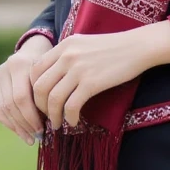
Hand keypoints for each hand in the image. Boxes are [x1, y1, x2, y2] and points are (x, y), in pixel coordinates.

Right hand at [0, 34, 52, 144]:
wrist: (34, 50)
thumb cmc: (48, 65)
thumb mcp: (50, 73)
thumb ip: (48, 91)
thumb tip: (52, 121)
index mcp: (19, 64)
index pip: (21, 97)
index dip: (31, 117)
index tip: (43, 129)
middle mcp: (4, 69)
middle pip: (11, 104)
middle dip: (25, 123)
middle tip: (37, 136)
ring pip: (2, 109)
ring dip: (17, 127)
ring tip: (30, 138)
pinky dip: (7, 123)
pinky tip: (19, 132)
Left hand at [30, 29, 154, 129]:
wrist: (137, 46)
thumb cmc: (112, 48)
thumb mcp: (83, 45)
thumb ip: (66, 56)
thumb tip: (51, 78)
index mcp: (63, 46)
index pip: (35, 71)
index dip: (33, 91)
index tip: (40, 103)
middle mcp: (67, 56)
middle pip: (39, 87)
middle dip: (39, 107)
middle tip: (46, 117)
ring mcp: (78, 69)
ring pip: (53, 99)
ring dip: (53, 116)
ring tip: (58, 124)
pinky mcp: (91, 82)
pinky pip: (71, 106)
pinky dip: (69, 118)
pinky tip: (73, 122)